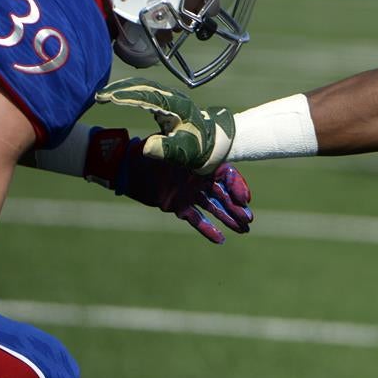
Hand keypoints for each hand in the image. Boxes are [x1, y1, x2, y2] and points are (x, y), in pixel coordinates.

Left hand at [84, 125, 250, 242]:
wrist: (128, 165)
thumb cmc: (151, 150)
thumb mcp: (174, 142)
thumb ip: (191, 143)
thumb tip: (208, 138)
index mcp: (203, 164)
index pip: (228, 177)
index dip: (238, 187)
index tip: (245, 200)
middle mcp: (199, 180)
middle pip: (225, 196)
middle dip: (238, 208)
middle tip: (249, 220)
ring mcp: (190, 194)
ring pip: (215, 209)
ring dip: (229, 219)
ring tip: (244, 230)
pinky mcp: (179, 207)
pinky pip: (197, 220)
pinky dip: (208, 230)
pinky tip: (221, 240)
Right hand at [95, 77, 234, 172]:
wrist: (214, 141)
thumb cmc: (199, 147)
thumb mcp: (184, 152)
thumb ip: (166, 150)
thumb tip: (146, 148)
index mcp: (177, 106)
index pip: (148, 96)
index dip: (127, 96)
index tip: (108, 98)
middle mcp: (172, 97)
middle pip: (142, 86)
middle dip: (119, 89)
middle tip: (98, 96)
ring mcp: (169, 97)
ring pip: (142, 85)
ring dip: (122, 88)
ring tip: (102, 95)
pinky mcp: (165, 100)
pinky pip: (144, 90)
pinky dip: (128, 90)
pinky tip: (116, 94)